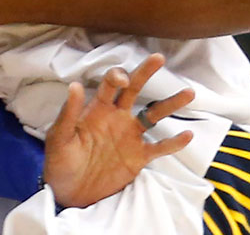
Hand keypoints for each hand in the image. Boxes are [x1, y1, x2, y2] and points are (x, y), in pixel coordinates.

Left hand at [42, 53, 194, 208]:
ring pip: (154, 114)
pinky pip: (160, 147)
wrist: (70, 192)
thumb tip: (75, 84)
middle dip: (145, 73)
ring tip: (190, 92)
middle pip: (134, 90)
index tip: (121, 79)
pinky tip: (188, 135)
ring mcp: (130, 136)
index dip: (116, 77)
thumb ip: (68, 113)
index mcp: (96, 109)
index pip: (109, 85)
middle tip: (158, 57)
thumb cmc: (60, 161)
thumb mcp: (59, 137)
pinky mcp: (139, 157)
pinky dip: (174, 143)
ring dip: (170, 104)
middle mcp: (116, 117)